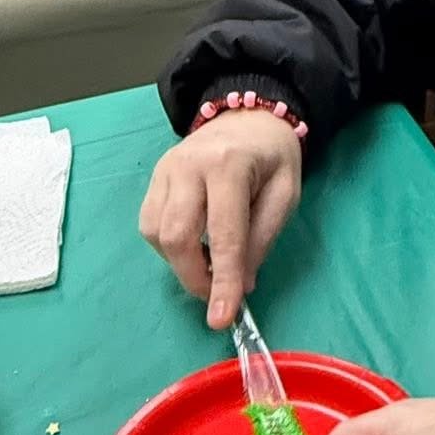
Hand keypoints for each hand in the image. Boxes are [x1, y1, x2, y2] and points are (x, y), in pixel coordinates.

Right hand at [139, 111, 301, 327]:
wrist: (248, 117)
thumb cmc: (272, 158)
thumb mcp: (285, 195)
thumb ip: (262, 239)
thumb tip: (241, 283)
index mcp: (229, 166)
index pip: (223, 235)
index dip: (222, 280)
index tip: (222, 318)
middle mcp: (188, 165)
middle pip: (176, 236)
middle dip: (194, 277)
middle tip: (218, 295)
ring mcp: (165, 170)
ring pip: (155, 233)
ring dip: (179, 263)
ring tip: (208, 265)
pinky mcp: (154, 177)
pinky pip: (148, 223)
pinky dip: (168, 246)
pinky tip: (192, 245)